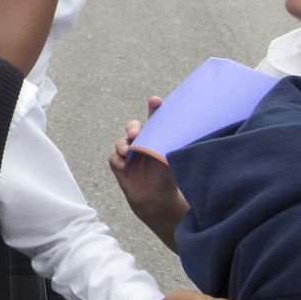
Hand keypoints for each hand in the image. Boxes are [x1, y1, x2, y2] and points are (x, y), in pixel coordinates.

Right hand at [108, 97, 188, 244]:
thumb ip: (173, 146)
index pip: (154, 119)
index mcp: (155, 137)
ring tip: (128, 150)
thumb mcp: (172, 159)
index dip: (154, 108)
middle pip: (133, 127)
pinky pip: (113, 158)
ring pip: (121, 142)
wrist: (156, 199)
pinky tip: (123, 166)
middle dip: (133, 127)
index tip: (155, 101)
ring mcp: (128, 153)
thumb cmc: (166, 177)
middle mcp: (141, 142)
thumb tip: (186, 133)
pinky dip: (118, 160)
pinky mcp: (118, 164)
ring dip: (122, 144)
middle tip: (135, 133)